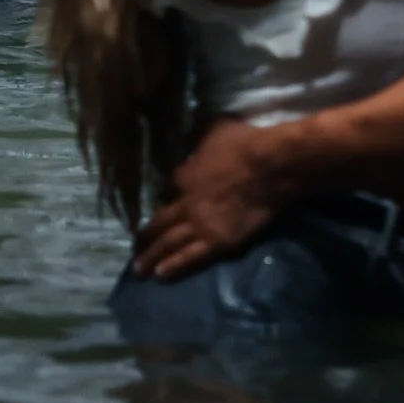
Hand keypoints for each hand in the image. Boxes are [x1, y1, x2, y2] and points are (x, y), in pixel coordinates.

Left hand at [134, 118, 285, 279]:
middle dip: (145, 236)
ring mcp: (200, 224)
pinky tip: (160, 275)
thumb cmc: (244, 143)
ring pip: (168, 243)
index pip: (168, 189)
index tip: (161, 204)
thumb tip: (195, 130)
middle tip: (134, 248)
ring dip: (151, 257)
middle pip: (160, 222)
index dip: (164, 198)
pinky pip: (191, 257)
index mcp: (184, 174)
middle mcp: (186, 202)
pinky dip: (174, 266)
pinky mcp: (218, 241)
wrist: (269, 165)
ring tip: (139, 270)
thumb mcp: (215, 127)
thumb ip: (201, 135)